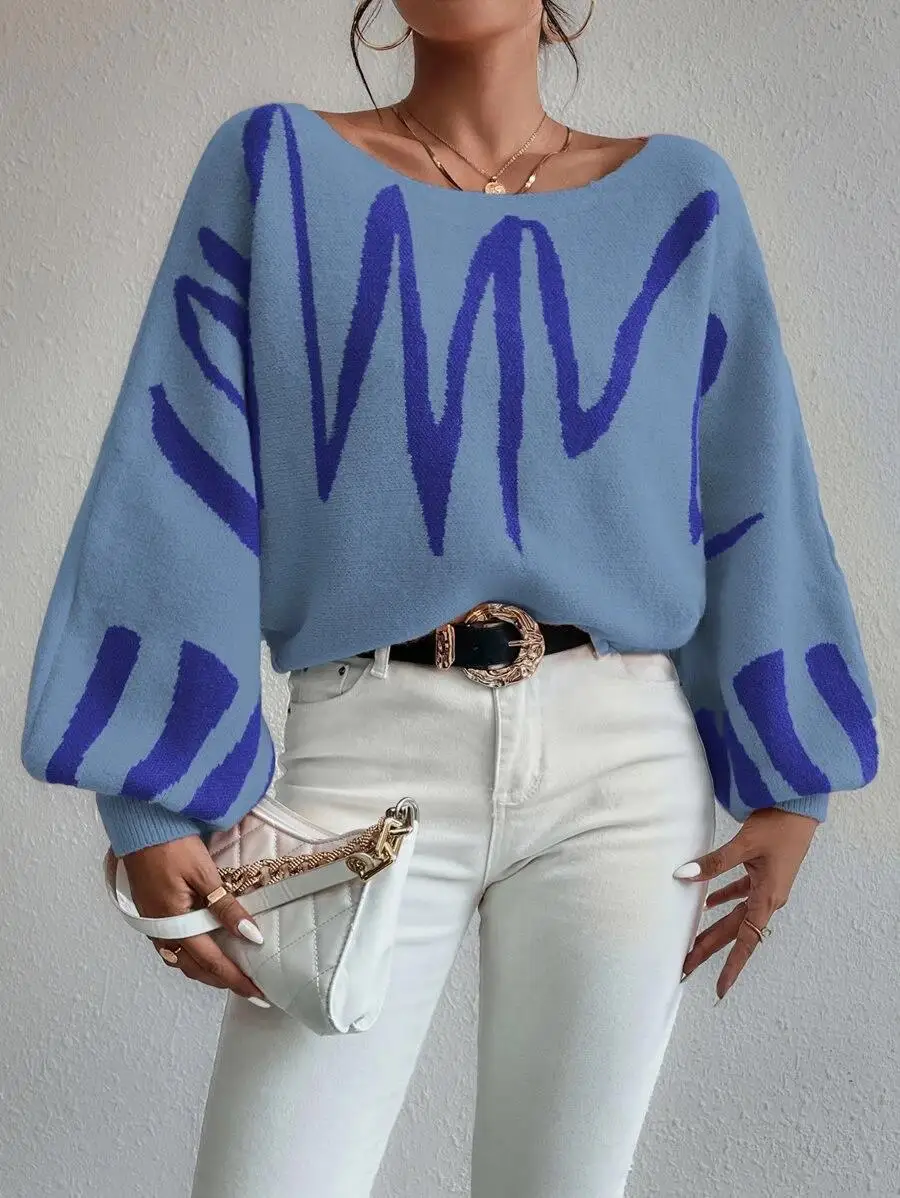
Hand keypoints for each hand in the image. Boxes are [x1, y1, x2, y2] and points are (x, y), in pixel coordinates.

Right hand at [123, 834, 270, 1006]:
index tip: (257, 991)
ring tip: (232, 972)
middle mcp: (159, 932)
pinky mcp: (151, 915)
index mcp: (173, 924)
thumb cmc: (171, 845)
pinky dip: (191, 955)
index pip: (211, 962)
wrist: (139, 826)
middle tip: (249, 987)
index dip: (235, 979)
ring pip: (181, 960)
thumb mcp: (204, 874)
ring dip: (206, 970)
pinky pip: (172, 947)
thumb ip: (226, 908)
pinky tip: (206, 949)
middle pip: (194, 969)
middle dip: (222, 981)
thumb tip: (251, 935)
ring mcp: (152, 925)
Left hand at [675, 807, 818, 999]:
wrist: (798, 805)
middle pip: (735, 932)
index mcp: (768, 898)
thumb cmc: (778, 826)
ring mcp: (766, 887)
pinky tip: (705, 903)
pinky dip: (722, 898)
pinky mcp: (762, 873)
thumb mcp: (744, 845)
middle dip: (710, 949)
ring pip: (735, 915)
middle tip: (685, 966)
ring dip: (713, 927)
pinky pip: (740, 893)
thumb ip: (714, 863)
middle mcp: (768, 898)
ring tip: (690, 942)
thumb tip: (683, 875)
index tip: (720, 989)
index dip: (732, 966)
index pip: (747, 941)